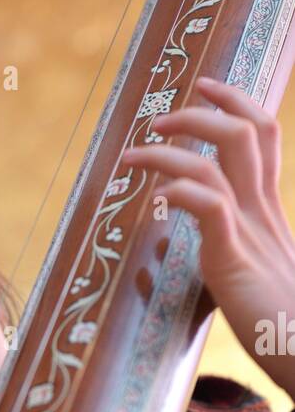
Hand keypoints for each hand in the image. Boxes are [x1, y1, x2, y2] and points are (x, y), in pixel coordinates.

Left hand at [121, 76, 294, 404]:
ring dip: (169, 149)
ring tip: (134, 155)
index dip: (235, 102)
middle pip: (245, 132)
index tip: (205, 87)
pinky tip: (159, 196)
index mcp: (270, 210)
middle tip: (158, 120)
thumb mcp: (250, 274)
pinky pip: (209, 206)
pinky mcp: (233, 258)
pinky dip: (180, 189)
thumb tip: (177, 244)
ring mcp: (251, 231)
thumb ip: (224, 249)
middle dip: (198, 114)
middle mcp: (263, 211)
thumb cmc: (278, 324)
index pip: (262, 135)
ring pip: (221, 159)